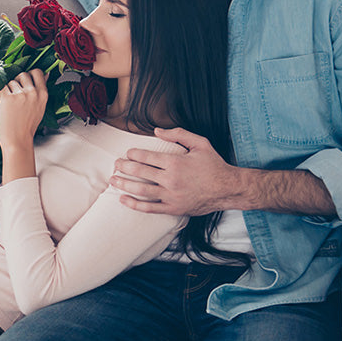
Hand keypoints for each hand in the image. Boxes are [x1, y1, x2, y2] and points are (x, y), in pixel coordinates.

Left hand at [0, 70, 47, 150]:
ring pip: (11, 82)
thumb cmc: (27, 125)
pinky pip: (2, 87)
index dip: (30, 74)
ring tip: (10, 104)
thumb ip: (40, 91)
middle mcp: (33, 92)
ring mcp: (20, 95)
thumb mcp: (40, 107)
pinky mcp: (8, 98)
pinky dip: (0, 94)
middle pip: (23, 74)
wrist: (17, 140)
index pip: (37, 72)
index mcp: (43, 94)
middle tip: (15, 94)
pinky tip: (3, 104)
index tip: (25, 81)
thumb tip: (45, 74)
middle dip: (17, 81)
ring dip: (8, 90)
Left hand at [111, 127, 240, 215]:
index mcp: (175, 162)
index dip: (133, 154)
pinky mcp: (173, 209)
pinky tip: (123, 199)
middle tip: (116, 164)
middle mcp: (171, 180)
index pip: (146, 157)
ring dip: (124, 185)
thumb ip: (178, 134)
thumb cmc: (214, 165)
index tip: (128, 153)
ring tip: (113, 180)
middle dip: (124, 167)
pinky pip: (150, 208)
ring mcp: (171, 196)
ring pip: (141, 190)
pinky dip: (135, 204)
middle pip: (140, 172)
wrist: (228, 189)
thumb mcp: (200, 143)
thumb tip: (156, 131)